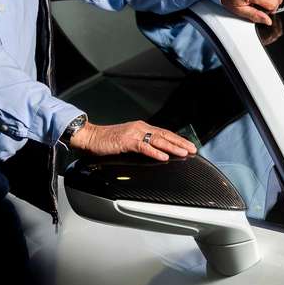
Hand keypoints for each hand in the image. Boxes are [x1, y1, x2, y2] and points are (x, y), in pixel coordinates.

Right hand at [69, 120, 196, 161]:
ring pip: (157, 140)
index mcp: (141, 128)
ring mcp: (133, 134)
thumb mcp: (127, 141)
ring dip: (172, 147)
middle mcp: (139, 128)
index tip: (188, 145)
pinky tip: (164, 156)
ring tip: (184, 153)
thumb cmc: (106, 141)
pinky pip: (144, 146)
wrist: (90, 137)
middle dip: (180, 142)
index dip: (177, 139)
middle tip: (193, 149)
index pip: (164, 133)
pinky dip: (155, 152)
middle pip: (164, 135)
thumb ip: (141, 144)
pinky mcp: (126, 141)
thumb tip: (154, 151)